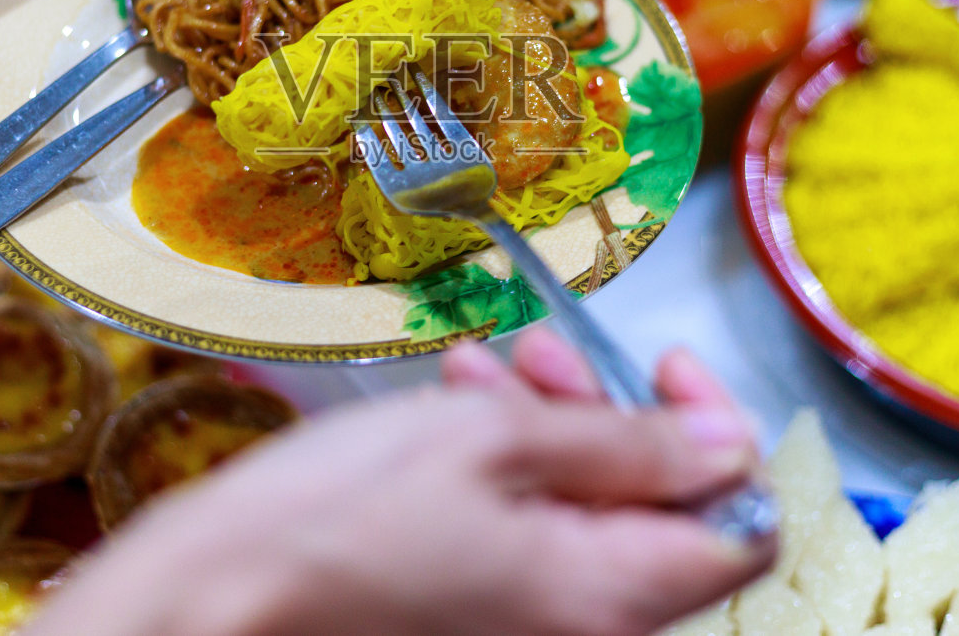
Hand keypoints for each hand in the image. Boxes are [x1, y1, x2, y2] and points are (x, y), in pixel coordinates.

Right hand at [25, 330, 772, 635]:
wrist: (216, 596)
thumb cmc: (343, 515)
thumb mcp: (491, 441)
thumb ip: (626, 442)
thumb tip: (726, 441)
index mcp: (614, 596)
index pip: (742, 524)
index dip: (717, 431)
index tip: (663, 364)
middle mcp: (588, 630)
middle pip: (657, 512)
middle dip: (609, 413)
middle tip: (545, 351)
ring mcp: (528, 630)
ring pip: (584, 516)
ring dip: (547, 428)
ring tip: (482, 368)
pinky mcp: (475, 619)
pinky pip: (527, 541)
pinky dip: (504, 470)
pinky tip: (454, 409)